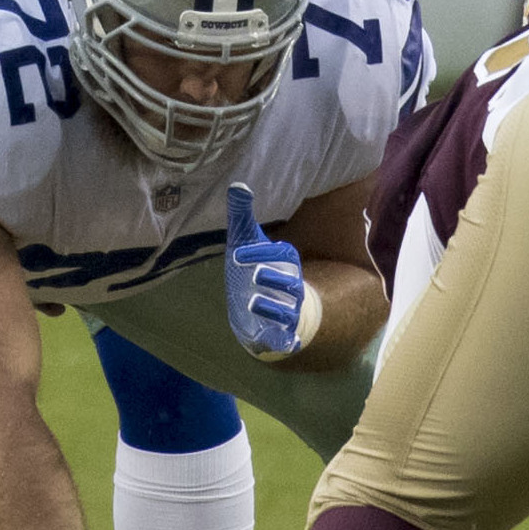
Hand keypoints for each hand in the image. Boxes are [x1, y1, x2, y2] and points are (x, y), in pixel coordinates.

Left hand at [225, 183, 310, 360]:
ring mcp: (286, 312)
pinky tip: (284, 344)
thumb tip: (237, 185)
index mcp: (283, 263)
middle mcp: (289, 287)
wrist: (256, 305)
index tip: (237, 253)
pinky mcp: (280, 333)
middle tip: (255, 275)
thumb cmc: (253, 268)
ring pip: (288, 312)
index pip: (282, 255)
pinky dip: (288, 342)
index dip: (262, 253)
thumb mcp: (244, 242)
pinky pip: (290, 339)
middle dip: (275, 279)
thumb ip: (242, 215)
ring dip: (273, 309)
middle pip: (291, 283)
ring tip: (253, 302)